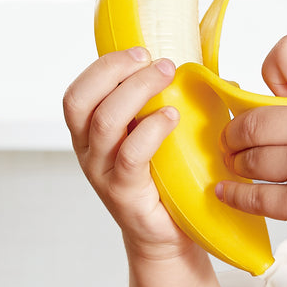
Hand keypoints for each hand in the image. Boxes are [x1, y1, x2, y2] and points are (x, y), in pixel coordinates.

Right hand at [63, 47, 198, 260]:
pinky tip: (172, 116)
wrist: (168, 235)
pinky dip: (151, 129)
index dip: (103, 67)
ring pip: (105, 122)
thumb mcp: (160, 135)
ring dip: (137, 91)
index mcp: (90, 133)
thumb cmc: (166, 179)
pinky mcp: (124, 193)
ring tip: (167, 76)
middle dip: (116, 71)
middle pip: (82, 101)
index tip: (140, 51)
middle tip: (156, 61)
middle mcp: (89, 151)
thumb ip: (170, 102)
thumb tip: (208, 73)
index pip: (78, 93)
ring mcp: (102, 174)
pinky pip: (131, 155)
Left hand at [218, 34, 286, 260]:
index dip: (271, 71)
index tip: (268, 94)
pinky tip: (231, 192)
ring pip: (249, 159)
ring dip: (237, 165)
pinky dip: (235, 195)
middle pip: (252, 120)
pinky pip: (251, 196)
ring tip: (241, 167)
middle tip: (232, 142)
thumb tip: (259, 104)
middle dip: (234, 134)